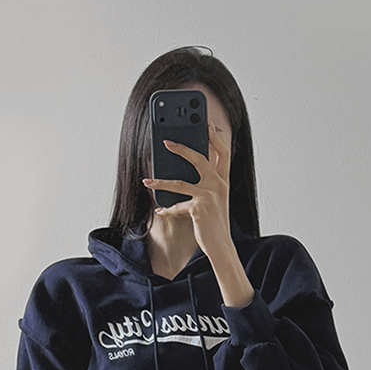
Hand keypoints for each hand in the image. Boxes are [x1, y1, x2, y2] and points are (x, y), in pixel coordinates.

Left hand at [142, 121, 232, 258]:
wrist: (221, 245)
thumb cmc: (215, 222)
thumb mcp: (215, 199)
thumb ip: (208, 183)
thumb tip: (188, 169)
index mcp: (223, 180)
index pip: (223, 152)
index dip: (215, 136)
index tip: (206, 124)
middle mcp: (218, 185)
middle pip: (199, 158)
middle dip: (181, 148)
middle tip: (166, 142)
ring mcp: (209, 196)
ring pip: (179, 183)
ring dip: (160, 182)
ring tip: (147, 180)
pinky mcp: (198, 208)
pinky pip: (177, 205)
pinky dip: (167, 209)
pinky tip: (160, 210)